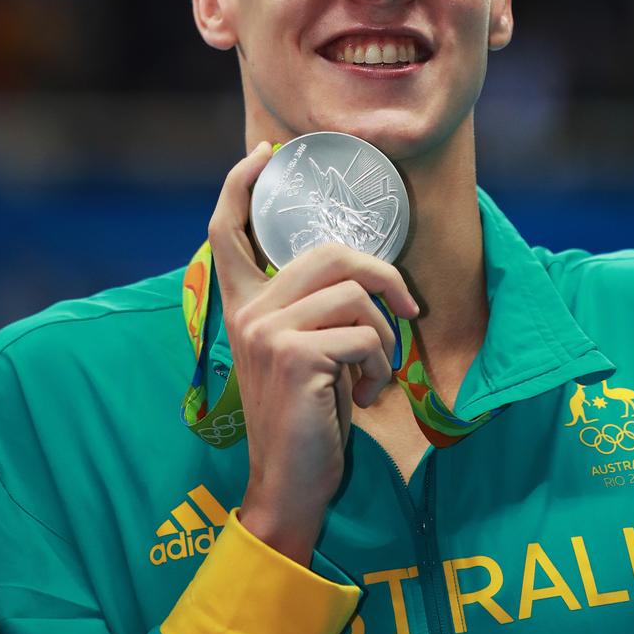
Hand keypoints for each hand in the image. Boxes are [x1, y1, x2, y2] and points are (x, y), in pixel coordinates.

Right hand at [208, 141, 418, 564]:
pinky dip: (382, 366)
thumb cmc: (304, 414)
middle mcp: (247, 311)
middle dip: (383, 274)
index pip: (227, 230)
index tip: (265, 151)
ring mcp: (267, 331)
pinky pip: (365, 335)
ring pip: (355, 293)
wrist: (288, 482)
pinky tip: (367, 395)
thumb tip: (363, 275)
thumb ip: (310, 307)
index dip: (242, 184)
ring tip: (375, 370)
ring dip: (385, 335)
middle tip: (406, 308)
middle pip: (328, 252)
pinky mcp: (296, 355)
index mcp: (242, 305)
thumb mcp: (300, 351)